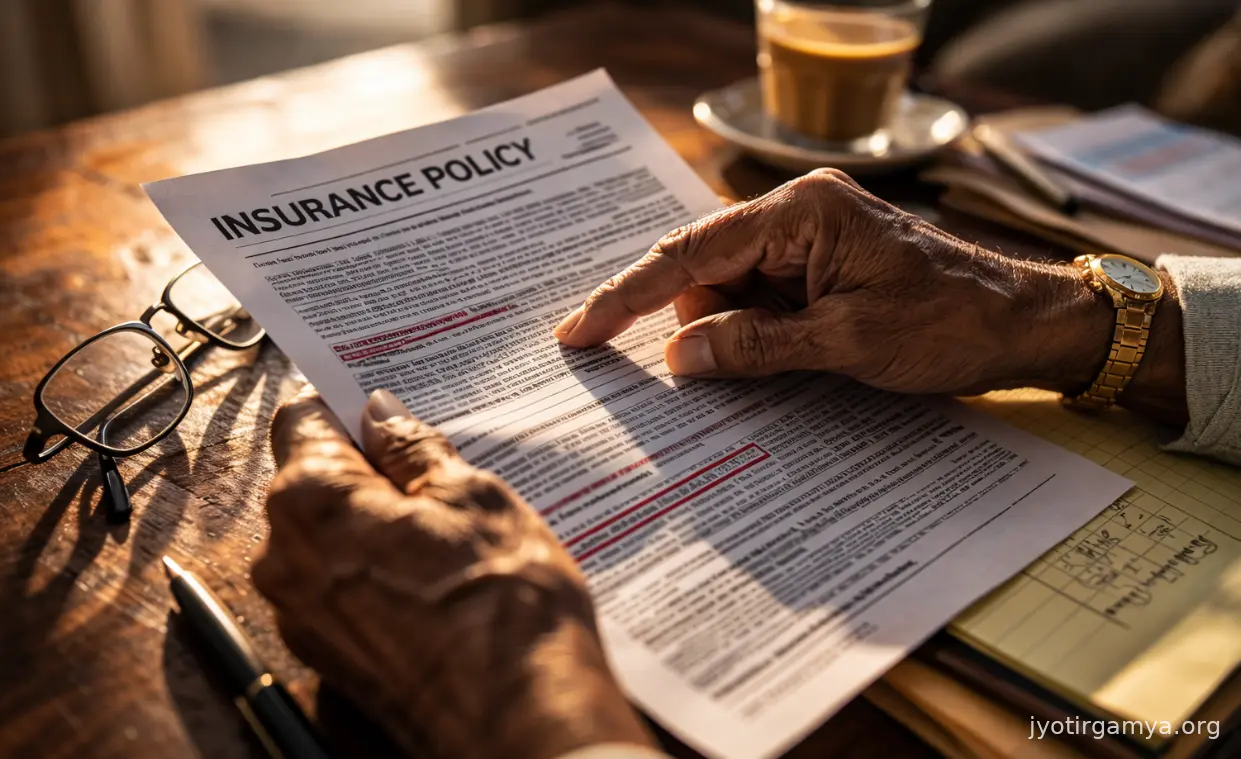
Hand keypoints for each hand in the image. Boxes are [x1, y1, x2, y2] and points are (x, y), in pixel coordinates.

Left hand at [253, 389, 653, 758]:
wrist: (520, 716)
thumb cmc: (501, 604)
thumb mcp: (471, 496)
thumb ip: (412, 447)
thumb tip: (380, 414)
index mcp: (311, 501)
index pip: (302, 419)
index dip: (345, 406)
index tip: (384, 409)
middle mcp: (284, 559)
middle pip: (309, 482)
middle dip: (364, 468)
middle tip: (435, 472)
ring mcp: (301, 615)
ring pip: (326, 537)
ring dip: (372, 522)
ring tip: (446, 531)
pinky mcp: (328, 655)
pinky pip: (339, 587)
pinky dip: (373, 571)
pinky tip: (434, 578)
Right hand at [554, 169, 1185, 420]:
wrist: (1027, 324)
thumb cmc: (951, 323)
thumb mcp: (846, 342)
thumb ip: (754, 346)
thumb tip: (675, 357)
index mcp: (802, 213)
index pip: (692, 250)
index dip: (629, 294)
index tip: (581, 330)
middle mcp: (801, 213)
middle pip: (708, 269)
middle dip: (694, 324)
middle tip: (687, 381)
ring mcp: (813, 240)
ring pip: (734, 289)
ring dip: (732, 335)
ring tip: (782, 370)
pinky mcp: (825, 267)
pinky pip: (766, 299)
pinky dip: (757, 335)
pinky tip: (778, 364)